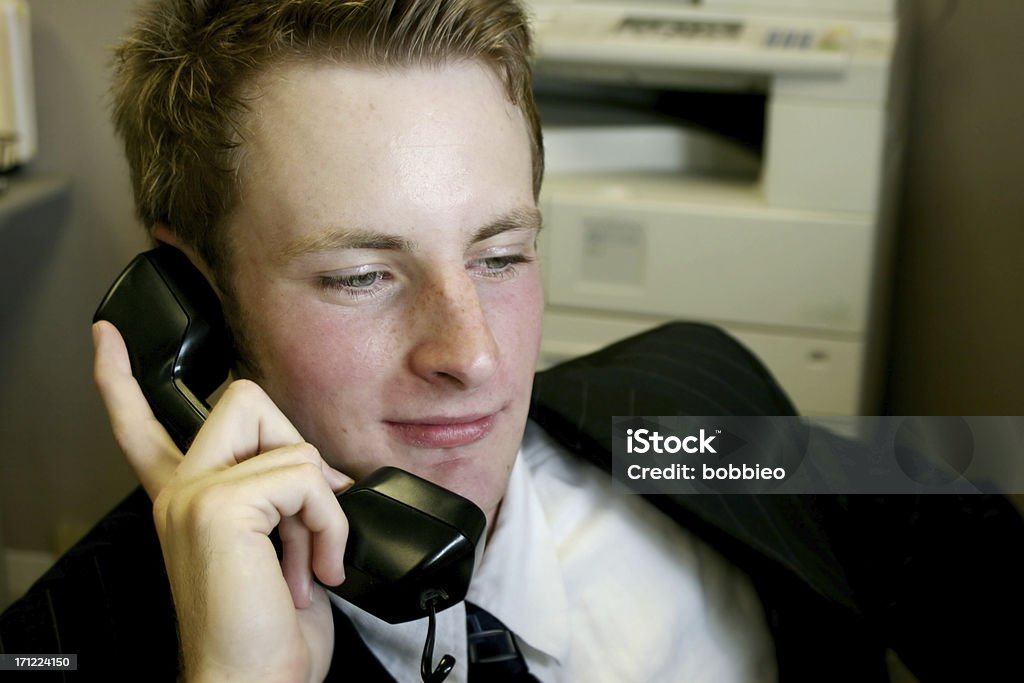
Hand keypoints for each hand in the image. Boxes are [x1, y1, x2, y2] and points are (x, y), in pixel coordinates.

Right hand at [92, 320, 350, 681]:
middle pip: (245, 399)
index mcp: (186, 500)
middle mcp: (181, 493)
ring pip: (290, 445)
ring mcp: (194, 496)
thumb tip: (322, 473)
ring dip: (322, 510)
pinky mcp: (219, 507)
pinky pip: (305, 477)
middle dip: (295, 448)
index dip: (121, 381)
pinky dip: (327, 524)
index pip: (144, 428)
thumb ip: (281, 499)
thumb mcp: (277, 550)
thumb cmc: (267, 633)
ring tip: (306, 560)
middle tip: (301, 518)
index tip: (107, 340)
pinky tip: (312, 568)